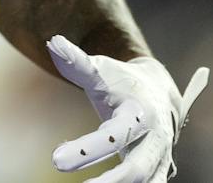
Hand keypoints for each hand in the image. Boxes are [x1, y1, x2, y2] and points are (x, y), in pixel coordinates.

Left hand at [48, 35, 209, 181]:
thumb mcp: (100, 69)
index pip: (114, 135)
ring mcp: (160, 158)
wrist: (158, 90)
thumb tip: (53, 42)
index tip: (55, 161)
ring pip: (147, 182)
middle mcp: (155, 139)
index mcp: (139, 113)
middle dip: (110, 182)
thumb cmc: (120, 80)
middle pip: (137, 168)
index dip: (87, 149)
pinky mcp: (157, 171)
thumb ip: (76, 61)